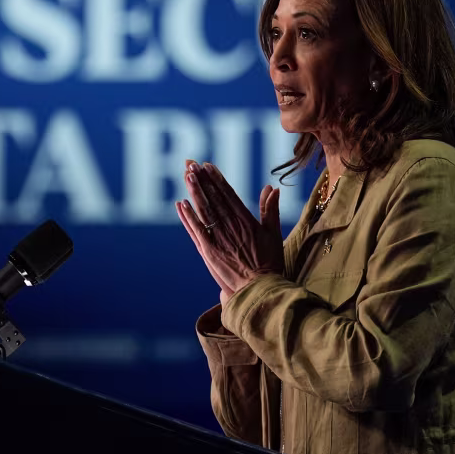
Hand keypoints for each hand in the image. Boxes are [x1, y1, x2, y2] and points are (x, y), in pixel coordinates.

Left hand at [175, 161, 284, 301]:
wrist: (260, 290)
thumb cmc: (270, 263)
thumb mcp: (274, 234)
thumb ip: (270, 210)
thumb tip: (271, 188)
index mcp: (246, 221)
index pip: (229, 195)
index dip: (217, 179)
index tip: (207, 165)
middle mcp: (231, 227)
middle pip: (214, 198)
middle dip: (202, 180)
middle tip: (190, 163)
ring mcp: (218, 239)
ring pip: (204, 211)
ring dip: (194, 192)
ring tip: (186, 175)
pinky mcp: (209, 252)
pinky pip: (196, 231)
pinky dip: (188, 217)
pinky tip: (181, 204)